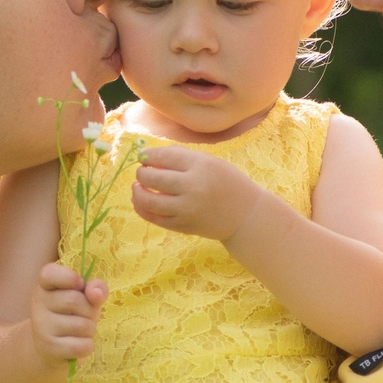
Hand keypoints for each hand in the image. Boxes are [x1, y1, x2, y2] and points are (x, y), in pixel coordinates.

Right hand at [29, 261, 105, 365]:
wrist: (52, 346)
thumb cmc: (73, 314)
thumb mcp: (86, 297)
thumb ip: (95, 288)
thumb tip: (96, 294)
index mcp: (45, 285)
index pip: (49, 273)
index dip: (69, 277)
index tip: (80, 284)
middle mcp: (38, 303)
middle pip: (74, 300)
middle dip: (90, 310)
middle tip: (84, 315)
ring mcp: (41, 327)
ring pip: (82, 325)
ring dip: (90, 330)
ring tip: (81, 331)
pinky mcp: (49, 348)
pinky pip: (81, 346)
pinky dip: (88, 346)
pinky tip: (78, 345)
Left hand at [132, 145, 264, 242]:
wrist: (246, 214)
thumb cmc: (226, 183)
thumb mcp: (210, 162)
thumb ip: (182, 158)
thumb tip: (149, 156)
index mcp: (201, 166)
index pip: (164, 157)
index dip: (148, 156)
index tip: (144, 157)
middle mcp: (193, 187)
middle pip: (152, 178)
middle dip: (141, 174)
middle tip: (141, 172)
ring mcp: (187, 209)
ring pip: (149, 201)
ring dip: (137, 193)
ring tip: (137, 187)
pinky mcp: (184, 226)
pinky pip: (155, 219)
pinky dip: (142, 209)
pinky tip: (139, 202)